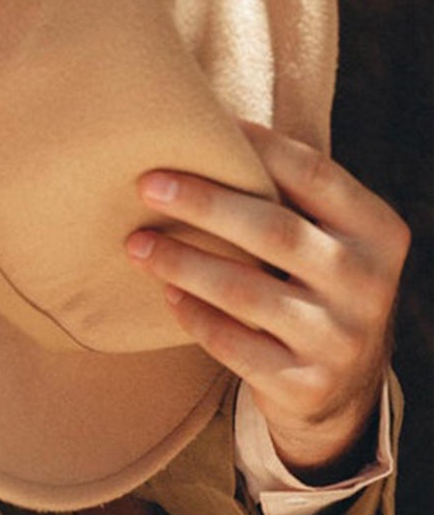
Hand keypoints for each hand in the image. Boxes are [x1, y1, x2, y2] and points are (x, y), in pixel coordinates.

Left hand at [125, 121, 407, 482]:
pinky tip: (165, 293)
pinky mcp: (304, 385)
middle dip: (204, 203)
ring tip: (135, 244)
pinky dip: (195, 316)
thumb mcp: (329, 242)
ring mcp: (339, 339)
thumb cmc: (316, 289)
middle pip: (275, 230)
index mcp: (378, 233)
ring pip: (247, 292)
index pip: (315, 174)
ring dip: (183, 262)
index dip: (258, 147)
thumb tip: (209, 122)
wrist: (344, 392)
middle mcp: (368, 284)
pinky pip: (235, 345)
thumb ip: (292, 198)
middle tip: (146, 184)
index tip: (202, 127)